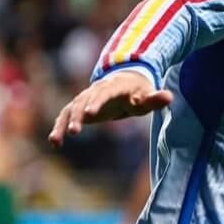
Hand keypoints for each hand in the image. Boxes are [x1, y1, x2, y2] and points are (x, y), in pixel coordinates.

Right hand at [48, 72, 173, 145]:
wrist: (125, 81)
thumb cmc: (138, 91)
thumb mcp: (148, 96)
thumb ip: (155, 99)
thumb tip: (169, 96)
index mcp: (113, 87)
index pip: (103, 94)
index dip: (96, 102)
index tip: (90, 114)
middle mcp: (95, 91)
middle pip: (82, 102)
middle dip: (77, 116)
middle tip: (74, 132)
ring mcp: (84, 98)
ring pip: (69, 110)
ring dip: (63, 124)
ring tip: (56, 140)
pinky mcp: (78, 107)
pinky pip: (65, 116)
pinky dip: (59, 127)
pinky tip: (54, 143)